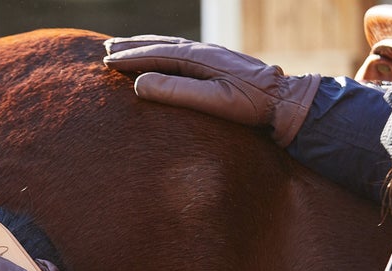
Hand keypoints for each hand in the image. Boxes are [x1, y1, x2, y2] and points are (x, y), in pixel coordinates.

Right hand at [103, 35, 320, 146]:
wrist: (285, 100)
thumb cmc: (250, 106)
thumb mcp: (214, 102)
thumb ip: (177, 92)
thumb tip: (140, 83)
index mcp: (199, 58)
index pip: (156, 54)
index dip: (130, 57)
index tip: (106, 61)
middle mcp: (203, 51)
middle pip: (160, 44)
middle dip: (132, 46)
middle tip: (106, 48)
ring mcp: (210, 56)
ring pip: (169, 45)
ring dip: (145, 45)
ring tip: (124, 47)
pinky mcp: (216, 64)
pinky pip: (180, 52)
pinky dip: (162, 51)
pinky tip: (159, 56)